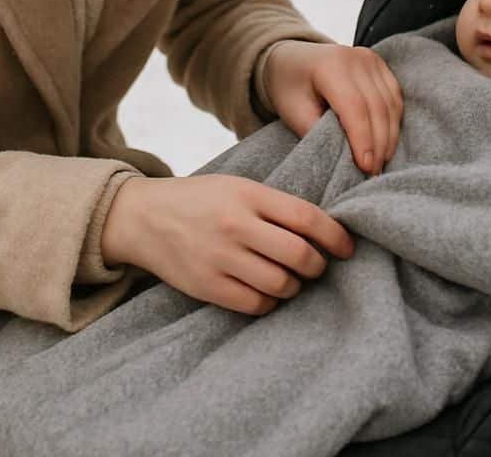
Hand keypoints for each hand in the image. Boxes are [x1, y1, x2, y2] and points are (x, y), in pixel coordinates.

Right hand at [100, 174, 354, 315]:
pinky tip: (268, 290)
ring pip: (280, 284)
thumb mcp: (238, 186)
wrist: (143, 217)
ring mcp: (220, 257)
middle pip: (298, 255)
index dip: (335, 236)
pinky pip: (255, 303)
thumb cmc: (200, 199)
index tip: (347, 247)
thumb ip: (275, 204)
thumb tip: (324, 229)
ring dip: (295, 286)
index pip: (306, 217)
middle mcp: (236, 225)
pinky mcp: (206, 285)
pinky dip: (270, 301)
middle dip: (318, 265)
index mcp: (248, 194)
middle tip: (319, 265)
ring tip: (292, 278)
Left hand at [264, 41, 403, 175]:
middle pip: (377, 107)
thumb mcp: (293, 112)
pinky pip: (394, 97)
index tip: (365, 167)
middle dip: (378, 144)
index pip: (355, 107)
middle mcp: (355, 58)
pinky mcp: (379, 65)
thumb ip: (318, 132)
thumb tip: (347, 156)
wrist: (291, 58)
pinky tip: (385, 142)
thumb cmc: (288, 87)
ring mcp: (370, 59)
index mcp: (330, 65)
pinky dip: (392, 122)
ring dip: (389, 136)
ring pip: (390, 104)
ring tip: (380, 162)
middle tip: (373, 172)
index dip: (363, 140)